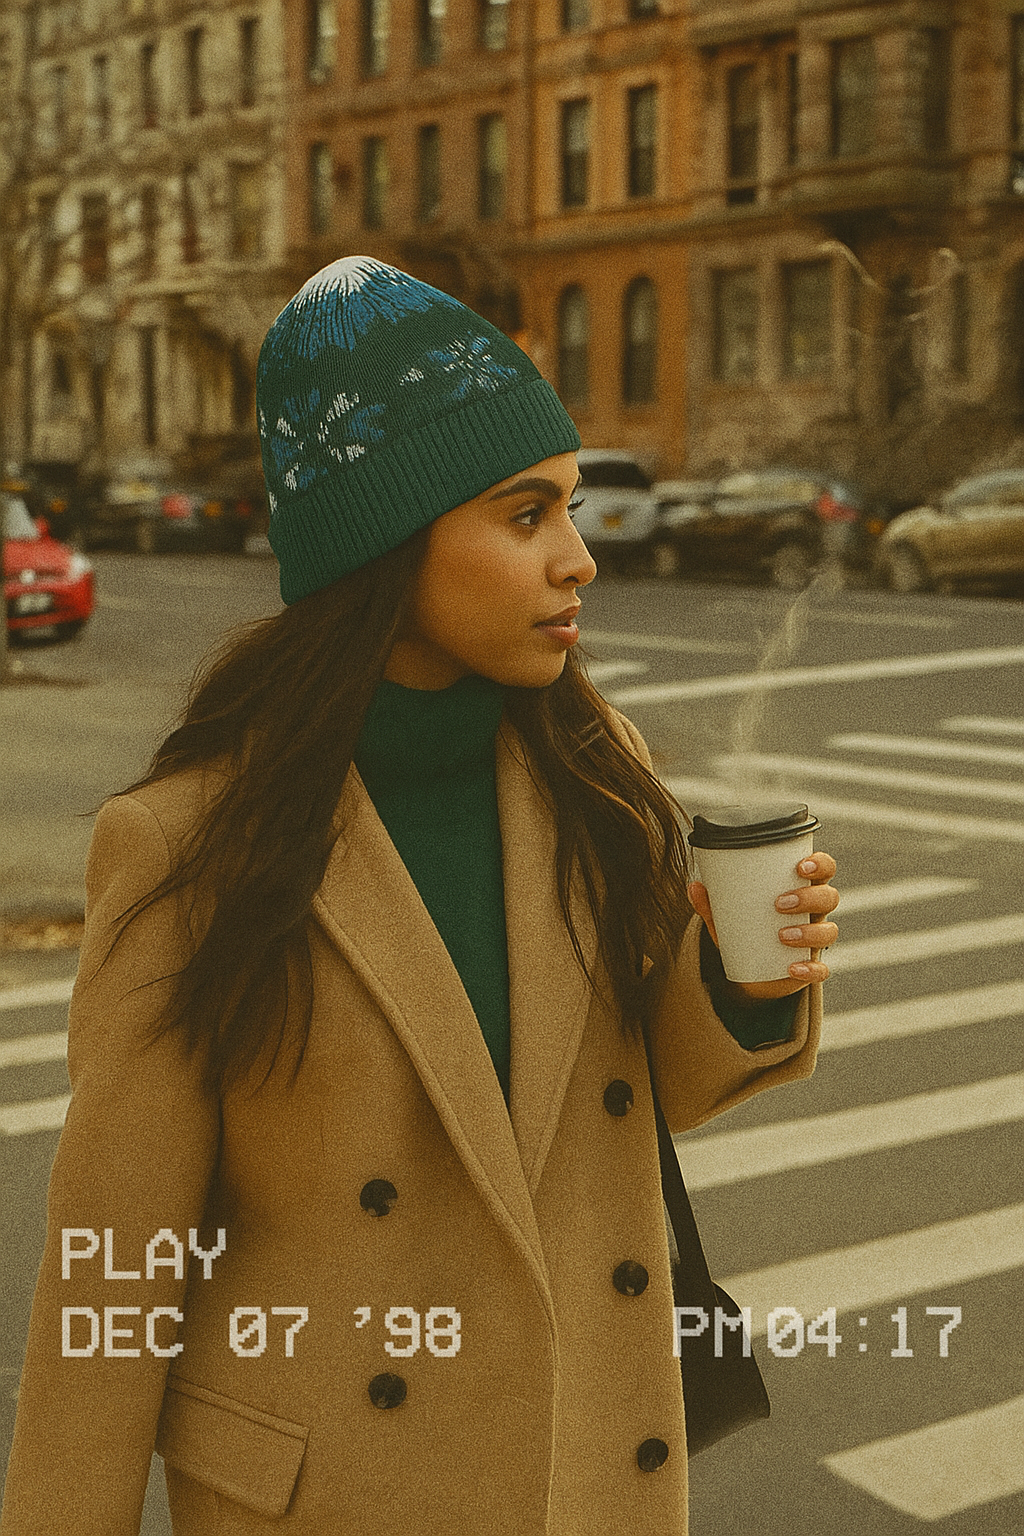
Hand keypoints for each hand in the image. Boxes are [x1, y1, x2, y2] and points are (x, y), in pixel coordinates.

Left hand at [687, 851, 838, 1001]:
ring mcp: (815, 940)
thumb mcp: (728, 917)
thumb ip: (712, 904)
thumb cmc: (746, 930)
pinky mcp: (811, 967)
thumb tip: (694, 887)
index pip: (823, 869)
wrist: (750, 972)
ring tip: (781, 935)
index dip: (820, 864)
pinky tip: (792, 967)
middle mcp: (813, 913)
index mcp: (800, 890)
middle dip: (809, 897)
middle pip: (829, 897)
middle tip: (780, 902)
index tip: (800, 866)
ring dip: (809, 931)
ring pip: (829, 931)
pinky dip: (810, 968)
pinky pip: (821, 969)